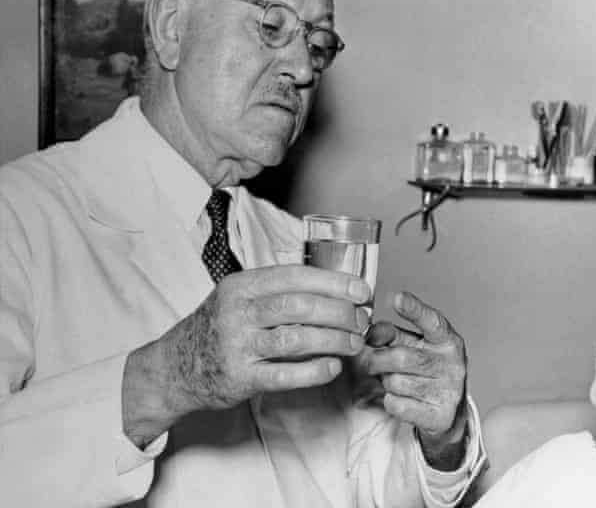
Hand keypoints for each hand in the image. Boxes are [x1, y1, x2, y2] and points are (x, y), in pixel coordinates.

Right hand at [123, 264, 369, 445]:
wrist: (174, 367)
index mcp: (242, 286)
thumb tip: (336, 290)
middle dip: (339, 312)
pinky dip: (313, 371)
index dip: (333, 282)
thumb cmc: (218, 328)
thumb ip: (278, 291)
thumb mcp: (239, 297)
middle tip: (362, 321)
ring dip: (333, 340)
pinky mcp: (239, 378)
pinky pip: (283, 374)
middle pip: (299, 306)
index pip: (295, 276)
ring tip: (354, 344)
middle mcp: (238, 312)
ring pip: (295, 338)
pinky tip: (332, 367)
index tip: (362, 291)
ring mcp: (237, 346)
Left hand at [355, 292, 468, 467]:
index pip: (431, 321)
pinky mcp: (440, 415)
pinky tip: (400, 398)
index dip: (414, 309)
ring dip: (386, 383)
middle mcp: (452, 363)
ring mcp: (448, 390)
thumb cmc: (427, 371)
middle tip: (372, 364)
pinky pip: (397, 404)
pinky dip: (390, 401)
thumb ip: (393, 335)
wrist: (447, 412)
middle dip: (378, 361)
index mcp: (447, 340)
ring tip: (395, 382)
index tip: (397, 298)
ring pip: (396, 382)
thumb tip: (369, 333)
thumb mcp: (416, 346)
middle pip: (401, 356)